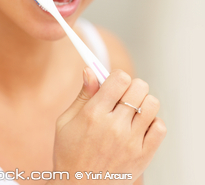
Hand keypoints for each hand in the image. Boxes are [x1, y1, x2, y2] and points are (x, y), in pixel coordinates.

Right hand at [51, 68, 165, 183]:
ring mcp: (131, 142)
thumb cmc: (70, 155)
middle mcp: (114, 126)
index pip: (120, 79)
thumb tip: (90, 71)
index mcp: (94, 114)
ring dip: (143, 103)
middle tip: (123, 96)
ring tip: (132, 112)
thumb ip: (83, 94)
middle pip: (139, 87)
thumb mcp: (66, 121)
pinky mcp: (142, 156)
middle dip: (131, 87)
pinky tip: (139, 127)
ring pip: (152, 104)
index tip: (114, 82)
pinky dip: (153, 123)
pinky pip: (160, 127)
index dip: (118, 76)